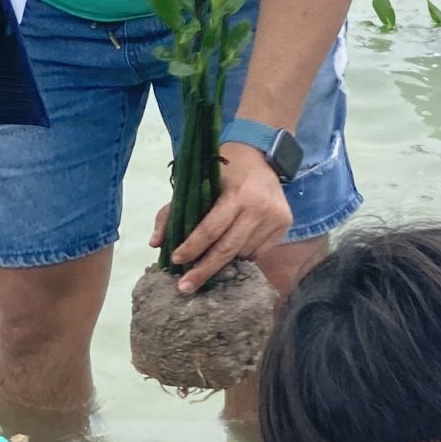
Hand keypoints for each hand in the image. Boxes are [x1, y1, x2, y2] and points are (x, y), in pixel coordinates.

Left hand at [159, 141, 292, 291]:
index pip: (211, 229)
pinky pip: (259, 252)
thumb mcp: (195, 182)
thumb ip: (172, 211)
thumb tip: (156, 243)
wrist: (261, 153)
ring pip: (243, 253)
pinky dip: (243, 253)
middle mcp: (259, 207)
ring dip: (224, 259)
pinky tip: (236, 242)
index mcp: (236, 194)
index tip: (176, 261)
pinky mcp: (285, 224)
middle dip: (204, 270)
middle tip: (185, 288)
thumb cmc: (223, 169)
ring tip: (213, 253)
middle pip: (227, 249)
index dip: (192, 248)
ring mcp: (275, 217)